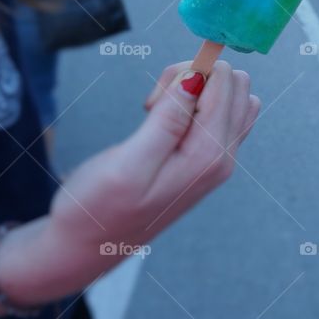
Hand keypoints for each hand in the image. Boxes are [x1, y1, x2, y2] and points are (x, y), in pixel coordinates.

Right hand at [0, 61, 260, 302]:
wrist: (85, 244)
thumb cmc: (98, 207)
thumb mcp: (128, 163)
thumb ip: (168, 120)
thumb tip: (198, 78)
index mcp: (210, 156)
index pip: (226, 81)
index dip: (187, 74)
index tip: (153, 102)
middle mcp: (223, 157)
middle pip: (232, 83)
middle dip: (192, 79)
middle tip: (152, 108)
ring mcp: (217, 158)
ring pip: (228, 94)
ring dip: (191, 90)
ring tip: (154, 115)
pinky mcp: (204, 156)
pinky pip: (218, 112)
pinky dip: (189, 105)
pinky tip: (160, 123)